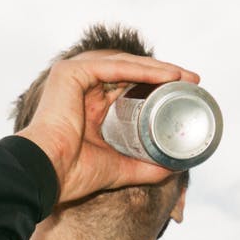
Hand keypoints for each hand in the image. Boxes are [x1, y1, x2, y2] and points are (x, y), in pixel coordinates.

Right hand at [16, 51, 199, 203]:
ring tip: (184, 77)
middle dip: (163, 74)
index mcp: (88, 106)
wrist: (47, 173)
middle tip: (192, 80)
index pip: (128, 86)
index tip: (184, 92)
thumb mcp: (117, 168)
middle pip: (130, 72)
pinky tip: (165, 75)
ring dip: (158, 69)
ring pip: (125, 66)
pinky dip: (141, 70)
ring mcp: (74, 76)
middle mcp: (81, 87)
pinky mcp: (70, 73)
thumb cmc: (72, 173)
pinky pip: (114, 66)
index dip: (157, 86)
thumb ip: (142, 167)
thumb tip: (172, 170)